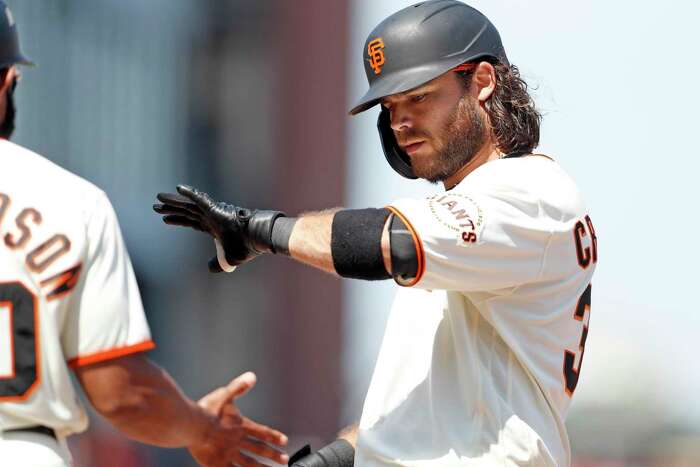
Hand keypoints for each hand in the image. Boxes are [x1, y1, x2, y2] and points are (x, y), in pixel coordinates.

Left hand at [153, 185, 284, 271]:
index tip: (166, 219)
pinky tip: (177, 188)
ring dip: (173, 202)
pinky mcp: (216, 209)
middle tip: (156, 207)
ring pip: (189, 205)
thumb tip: (209, 268)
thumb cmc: (247, 248)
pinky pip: (200, 199)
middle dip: (171, 210)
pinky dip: (189, 194)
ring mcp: (213, 212)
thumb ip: (217, 263)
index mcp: (214, 227)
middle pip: (186, 212)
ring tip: (158, 198)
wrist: (258, 239)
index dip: (178, 220)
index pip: (192, 222)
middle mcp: (212, 217)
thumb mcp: (228, 260)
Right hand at [189, 372, 288, 466]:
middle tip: (285, 460)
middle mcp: (238, 441)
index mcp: (241, 426)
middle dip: (273, 455)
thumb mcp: (224, 395)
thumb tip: (253, 376)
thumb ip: (238, 387)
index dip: (274, 436)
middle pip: (259, 449)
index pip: (262, 432)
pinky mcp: (218, 463)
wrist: (191, 426)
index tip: (285, 441)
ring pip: (249, 463)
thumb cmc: (206, 409)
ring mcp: (229, 454)